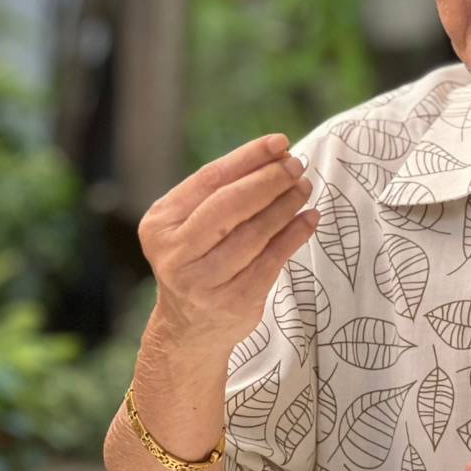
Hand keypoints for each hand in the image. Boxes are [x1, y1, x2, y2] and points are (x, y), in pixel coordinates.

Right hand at [138, 132, 317, 348]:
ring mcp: (203, 281)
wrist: (189, 328)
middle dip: (269, 180)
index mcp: (160, 223)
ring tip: (304, 187)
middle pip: (230, 205)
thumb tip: (276, 156)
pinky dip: (295, 235)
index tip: (279, 143)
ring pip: (254, 233)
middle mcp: (176, 253)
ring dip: (286, 205)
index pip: (210, 179)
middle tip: (296, 165)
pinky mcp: (234, 301)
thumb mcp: (190, 225)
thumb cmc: (197, 261)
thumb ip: (221, 193)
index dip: (248, 158)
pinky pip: (272, 259)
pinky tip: (310, 218)